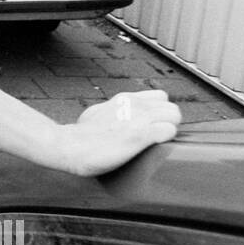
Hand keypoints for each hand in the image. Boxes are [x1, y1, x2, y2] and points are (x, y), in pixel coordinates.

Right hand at [55, 90, 180, 176]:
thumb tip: (116, 120)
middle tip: (156, 137)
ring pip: (174, 116)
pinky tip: (154, 147)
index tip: (152, 125)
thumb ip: (113, 112)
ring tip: (156, 142)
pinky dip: (166, 139)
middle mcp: (134, 104)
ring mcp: (138, 117)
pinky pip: (169, 130)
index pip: (160, 97)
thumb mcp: (98, 113)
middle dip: (168, 123)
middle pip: (172, 108)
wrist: (69, 146)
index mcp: (124, 99)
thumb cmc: (80, 136)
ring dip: (169, 130)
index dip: (160, 112)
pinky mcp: (141, 134)